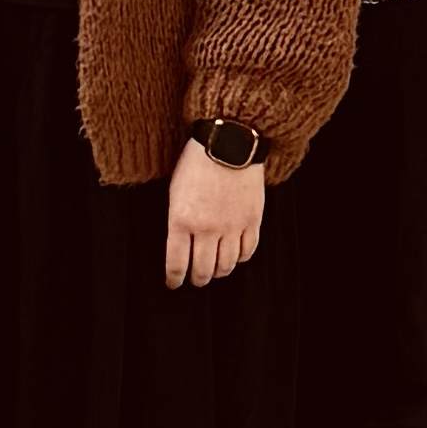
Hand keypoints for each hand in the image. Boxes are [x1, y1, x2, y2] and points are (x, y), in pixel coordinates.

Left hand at [164, 137, 265, 288]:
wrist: (228, 144)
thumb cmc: (195, 164)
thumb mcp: (174, 192)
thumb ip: (177, 221)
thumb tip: (179, 245)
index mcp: (180, 221)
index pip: (176, 263)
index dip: (174, 279)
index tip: (173, 284)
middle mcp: (206, 229)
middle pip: (203, 270)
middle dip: (197, 279)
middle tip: (195, 280)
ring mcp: (232, 227)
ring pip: (227, 265)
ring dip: (219, 271)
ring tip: (214, 271)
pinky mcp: (252, 221)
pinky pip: (248, 251)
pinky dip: (240, 258)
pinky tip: (235, 257)